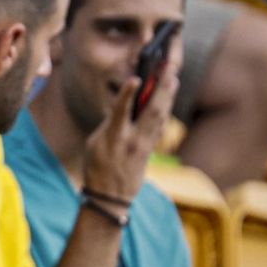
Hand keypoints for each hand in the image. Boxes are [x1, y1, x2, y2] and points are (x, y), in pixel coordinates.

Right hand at [82, 64, 177, 203]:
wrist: (111, 196)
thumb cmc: (97, 167)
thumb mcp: (94, 144)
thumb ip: (109, 124)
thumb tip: (124, 107)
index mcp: (113, 139)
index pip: (121, 112)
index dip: (128, 94)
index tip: (135, 78)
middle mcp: (132, 141)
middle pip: (151, 111)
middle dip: (161, 89)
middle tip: (168, 69)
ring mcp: (144, 145)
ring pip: (160, 117)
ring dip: (167, 95)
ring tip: (172, 77)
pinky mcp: (151, 149)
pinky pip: (160, 126)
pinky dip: (165, 109)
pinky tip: (168, 97)